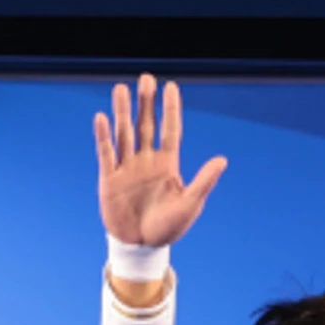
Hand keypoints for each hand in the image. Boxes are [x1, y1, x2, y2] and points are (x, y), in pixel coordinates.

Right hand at [94, 73, 227, 248]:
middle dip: (146, 102)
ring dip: (122, 111)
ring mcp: (127, 168)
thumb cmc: (169, 227)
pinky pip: (106, 153)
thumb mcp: (190, 204)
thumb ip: (203, 181)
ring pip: (124, 133)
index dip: (170, 108)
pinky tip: (101, 117)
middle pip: (146, 125)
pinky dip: (103, 136)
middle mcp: (146, 160)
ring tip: (121, 88)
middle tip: (146, 78)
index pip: (170, 130)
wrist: (142, 247)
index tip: (171, 86)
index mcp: (167, 164)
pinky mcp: (109, 179)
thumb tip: (222, 160)